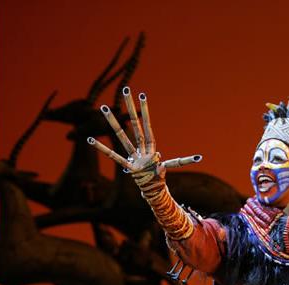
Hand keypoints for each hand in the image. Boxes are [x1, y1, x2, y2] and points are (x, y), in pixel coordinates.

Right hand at [87, 87, 201, 176]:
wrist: (151, 190)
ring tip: (103, 108)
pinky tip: (90, 139)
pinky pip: (113, 156)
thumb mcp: (169, 168)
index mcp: (151, 147)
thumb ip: (181, 162)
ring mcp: (132, 154)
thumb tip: (198, 157)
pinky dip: (103, 149)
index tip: (142, 95)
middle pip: (134, 124)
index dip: (145, 111)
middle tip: (125, 90)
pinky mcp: (127, 165)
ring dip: (112, 123)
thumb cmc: (160, 178)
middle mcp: (140, 147)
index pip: (147, 125)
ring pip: (121, 136)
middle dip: (130, 108)